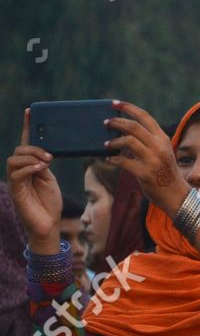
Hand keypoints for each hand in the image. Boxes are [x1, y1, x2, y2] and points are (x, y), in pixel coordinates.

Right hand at [7, 109, 62, 243]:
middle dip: (34, 149)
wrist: (48, 224)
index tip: (30, 111)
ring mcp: (16, 180)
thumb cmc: (49, 202)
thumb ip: (44, 165)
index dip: (27, 127)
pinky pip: (16, 174)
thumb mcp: (49, 179)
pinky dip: (28, 169)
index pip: (26, 144)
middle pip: (19, 150)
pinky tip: (40, 169)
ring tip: (45, 163)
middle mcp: (19, 171)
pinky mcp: (16, 191)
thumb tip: (44, 153)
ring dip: (31, 158)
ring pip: (14, 159)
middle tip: (50, 156)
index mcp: (29, 166)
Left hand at [104, 100, 189, 213]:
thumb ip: (149, 140)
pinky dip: (114, 159)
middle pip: (133, 127)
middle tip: (106, 123)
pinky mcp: (145, 174)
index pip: (144, 116)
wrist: (175, 194)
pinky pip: (123, 162)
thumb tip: (123, 130)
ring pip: (128, 141)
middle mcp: (159, 147)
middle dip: (116, 122)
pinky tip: (109, 159)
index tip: (114, 104)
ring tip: (106, 144)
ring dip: (114, 141)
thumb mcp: (162, 151)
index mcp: (163, 139)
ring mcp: (152, 160)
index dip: (128, 108)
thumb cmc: (164, 171)